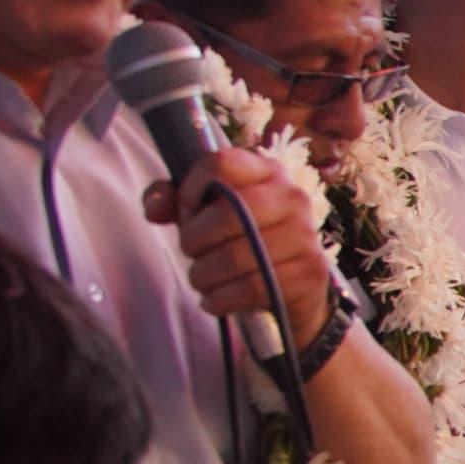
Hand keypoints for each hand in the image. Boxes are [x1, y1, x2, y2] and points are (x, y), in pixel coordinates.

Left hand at [146, 141, 335, 345]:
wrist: (294, 286)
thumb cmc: (242, 241)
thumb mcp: (208, 213)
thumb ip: (173, 200)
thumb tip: (154, 210)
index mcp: (266, 172)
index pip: (221, 163)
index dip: (190, 190)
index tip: (186, 213)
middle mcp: (292, 197)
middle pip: (226, 213)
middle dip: (194, 239)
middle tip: (191, 253)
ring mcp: (305, 235)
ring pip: (236, 257)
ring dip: (204, 275)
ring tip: (200, 280)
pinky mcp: (310, 272)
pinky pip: (252, 287)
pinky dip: (222, 299)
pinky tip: (213, 300)